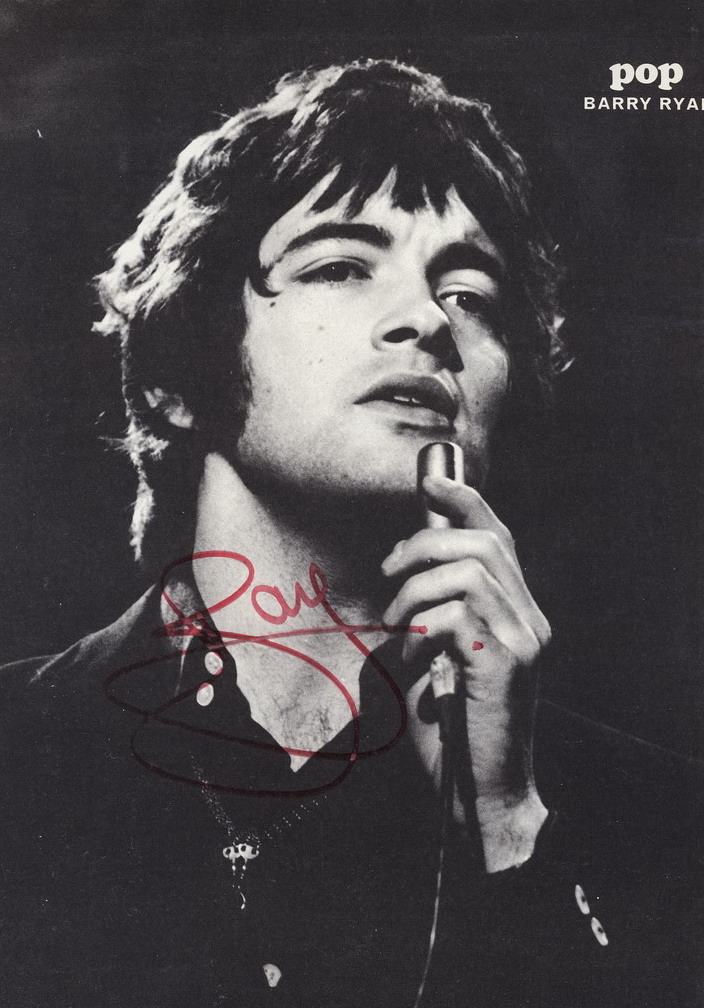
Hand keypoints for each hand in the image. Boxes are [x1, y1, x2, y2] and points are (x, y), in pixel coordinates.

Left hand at [381, 475, 550, 871]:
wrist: (480, 795)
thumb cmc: (451, 728)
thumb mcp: (437, 656)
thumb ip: (433, 610)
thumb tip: (402, 564)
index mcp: (516, 613)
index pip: (500, 537)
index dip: (467, 502)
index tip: (430, 484)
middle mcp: (529, 619)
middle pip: (483, 542)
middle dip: (423, 545)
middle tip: (387, 572)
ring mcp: (524, 639)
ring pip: (467, 572)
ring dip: (415, 591)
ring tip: (396, 625)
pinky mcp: (507, 662)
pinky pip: (454, 614)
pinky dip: (419, 629)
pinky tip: (411, 659)